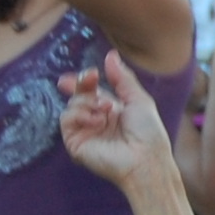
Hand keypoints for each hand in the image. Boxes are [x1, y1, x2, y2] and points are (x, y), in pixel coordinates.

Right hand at [59, 55, 176, 191]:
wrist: (145, 159)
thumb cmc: (148, 132)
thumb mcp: (138, 99)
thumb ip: (122, 78)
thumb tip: (111, 56)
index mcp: (112, 109)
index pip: (92, 91)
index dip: (85, 80)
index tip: (90, 72)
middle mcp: (96, 119)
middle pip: (79, 95)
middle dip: (82, 84)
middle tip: (89, 77)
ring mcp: (85, 131)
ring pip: (72, 105)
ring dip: (88, 102)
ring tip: (105, 110)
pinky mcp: (75, 142)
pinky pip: (67, 120)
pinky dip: (80, 115)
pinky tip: (97, 120)